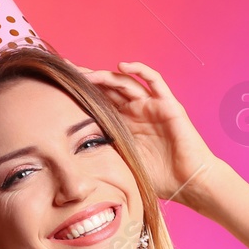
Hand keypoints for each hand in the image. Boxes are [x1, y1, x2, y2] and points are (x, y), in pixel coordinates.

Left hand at [77, 60, 219, 204]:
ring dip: (105, 76)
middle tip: (66, 69)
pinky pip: (154, 81)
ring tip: (86, 73)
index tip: (58, 85)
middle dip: (87, 78)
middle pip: (108, 88)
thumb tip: (71, 161)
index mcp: (123, 125)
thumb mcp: (122, 165)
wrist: (189, 182)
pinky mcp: (167, 104)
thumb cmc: (160, 178)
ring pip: (125, 82)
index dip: (81, 92)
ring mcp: (151, 106)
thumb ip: (103, 156)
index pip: (99, 102)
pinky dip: (139, 71)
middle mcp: (136, 111)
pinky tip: (122, 66)